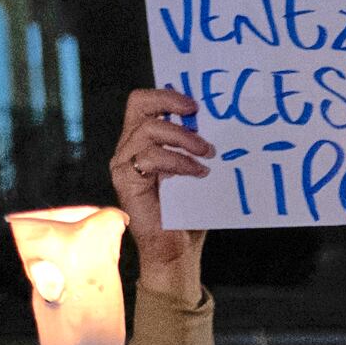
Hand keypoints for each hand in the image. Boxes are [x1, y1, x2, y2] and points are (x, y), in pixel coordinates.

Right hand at [111, 86, 215, 300]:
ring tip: (207, 153)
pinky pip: (150, 157)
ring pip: (149, 130)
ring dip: (183, 138)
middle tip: (197, 115)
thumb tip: (222, 122)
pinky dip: (178, 161)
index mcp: (142, 140)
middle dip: (171, 104)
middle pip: (139, 106)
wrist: (176, 250)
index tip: (195, 104)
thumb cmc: (188, 212)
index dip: (166, 94)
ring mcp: (123, 163)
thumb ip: (198, 146)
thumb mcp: (196, 170)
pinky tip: (198, 172)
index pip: (143, 102)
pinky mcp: (125, 180)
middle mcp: (128, 147)